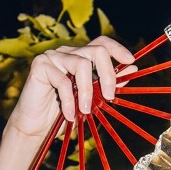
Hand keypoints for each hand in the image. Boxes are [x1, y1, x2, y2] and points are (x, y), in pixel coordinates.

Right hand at [6, 35, 137, 141]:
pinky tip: (69, 114)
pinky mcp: (40, 65)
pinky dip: (69, 100)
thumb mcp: (92, 100)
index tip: (130, 61)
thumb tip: (132, 68)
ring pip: (82, 64)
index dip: (117, 49)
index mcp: (81, 57)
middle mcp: (68, 53)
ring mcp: (53, 56)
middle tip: (110, 97)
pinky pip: (63, 80)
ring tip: (85, 111)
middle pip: (96, 51)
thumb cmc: (65, 113)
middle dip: (108, 74)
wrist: (37, 126)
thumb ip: (109, 83)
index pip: (101, 43)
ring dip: (87, 92)